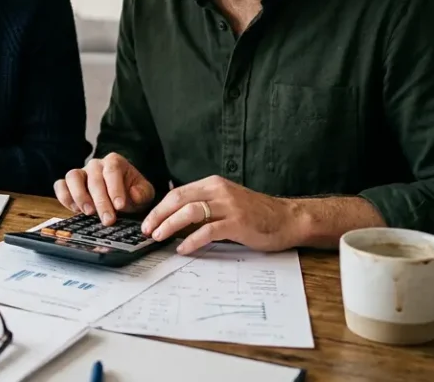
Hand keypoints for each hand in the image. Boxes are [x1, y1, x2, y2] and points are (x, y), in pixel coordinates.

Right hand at [52, 153, 154, 225]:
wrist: (121, 197)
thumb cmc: (132, 193)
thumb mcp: (144, 194)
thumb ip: (142, 193)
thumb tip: (133, 194)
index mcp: (114, 161)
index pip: (112, 170)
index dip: (115, 188)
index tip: (120, 206)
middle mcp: (95, 164)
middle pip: (94, 178)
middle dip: (101, 201)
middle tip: (108, 220)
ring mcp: (80, 173)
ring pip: (73, 177)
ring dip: (80, 196)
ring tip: (89, 213)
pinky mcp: (68, 184)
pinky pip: (60, 185)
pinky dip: (64, 197)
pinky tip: (75, 210)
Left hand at [141, 175, 301, 254]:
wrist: (286, 219)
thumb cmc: (255, 214)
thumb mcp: (225, 202)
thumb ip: (203, 207)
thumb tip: (174, 220)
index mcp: (213, 184)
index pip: (177, 193)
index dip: (159, 208)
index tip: (147, 221)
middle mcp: (219, 191)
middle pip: (179, 199)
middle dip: (158, 216)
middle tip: (147, 230)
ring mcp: (229, 206)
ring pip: (190, 213)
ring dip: (170, 226)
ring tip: (159, 237)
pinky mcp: (237, 223)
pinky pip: (208, 231)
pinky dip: (192, 241)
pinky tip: (183, 249)